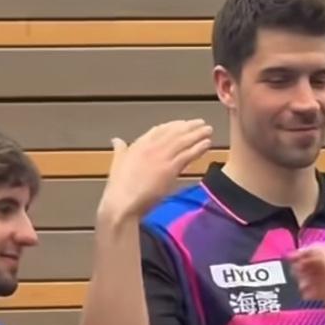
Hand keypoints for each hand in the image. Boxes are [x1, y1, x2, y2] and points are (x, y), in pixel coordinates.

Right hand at [98, 120, 214, 224]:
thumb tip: (116, 140)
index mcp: (139, 144)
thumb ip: (120, 149)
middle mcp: (152, 147)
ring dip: (197, 134)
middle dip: (189, 126)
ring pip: (183, 141)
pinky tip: (207, 143)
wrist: (123, 201)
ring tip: (208, 130)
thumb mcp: (117, 162)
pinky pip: (188, 155)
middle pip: (174, 132)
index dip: (173, 125)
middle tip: (201, 123)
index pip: (159, 130)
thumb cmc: (118, 187)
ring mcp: (162, 157)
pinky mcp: (170, 169)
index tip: (182, 123)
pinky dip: (199, 148)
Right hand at [289, 245, 324, 324]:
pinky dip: (307, 291)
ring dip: (304, 279)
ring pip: (310, 275)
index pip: (318, 250)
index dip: (305, 252)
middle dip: (302, 265)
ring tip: (302, 285)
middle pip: (312, 262)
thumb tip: (310, 251)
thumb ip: (324, 262)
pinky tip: (306, 295)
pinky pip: (312, 289)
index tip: (292, 257)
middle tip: (294, 271)